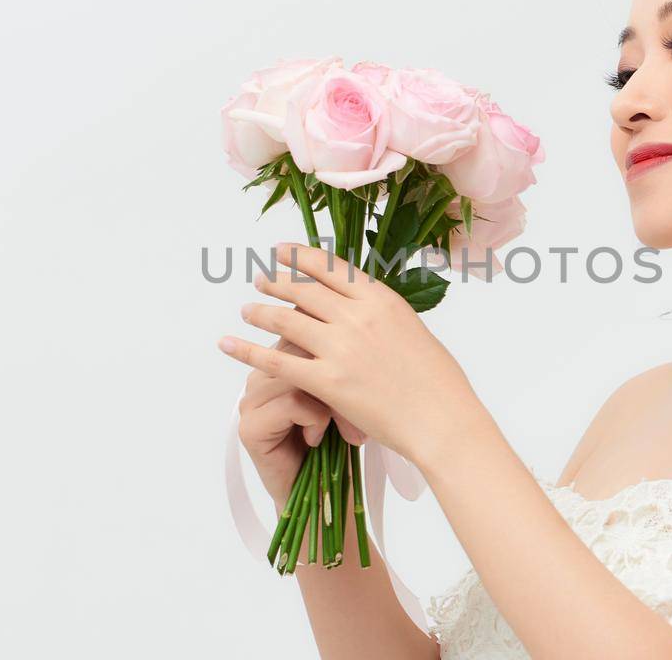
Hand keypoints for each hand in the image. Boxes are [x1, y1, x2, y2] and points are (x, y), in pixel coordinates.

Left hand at [219, 241, 483, 466]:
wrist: (442, 419)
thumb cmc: (439, 382)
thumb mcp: (413, 330)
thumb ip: (383, 315)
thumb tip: (363, 308)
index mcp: (381, 299)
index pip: (330, 268)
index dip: (300, 256)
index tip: (282, 251)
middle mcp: (356, 316)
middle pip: (303, 289)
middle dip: (276, 280)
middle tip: (260, 278)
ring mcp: (339, 348)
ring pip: (285, 321)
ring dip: (260, 312)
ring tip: (247, 309)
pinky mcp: (326, 382)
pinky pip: (276, 362)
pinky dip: (247, 352)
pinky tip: (228, 345)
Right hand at [236, 335, 367, 505]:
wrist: (322, 494)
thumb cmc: (339, 442)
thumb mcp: (345, 394)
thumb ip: (341, 362)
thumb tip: (364, 328)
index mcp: (280, 359)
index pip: (300, 326)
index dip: (330, 340)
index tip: (357, 364)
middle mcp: (261, 375)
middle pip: (298, 347)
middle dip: (334, 375)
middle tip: (355, 407)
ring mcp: (251, 399)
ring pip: (296, 374)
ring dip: (328, 403)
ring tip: (337, 429)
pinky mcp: (250, 425)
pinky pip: (291, 402)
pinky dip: (315, 419)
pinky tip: (317, 438)